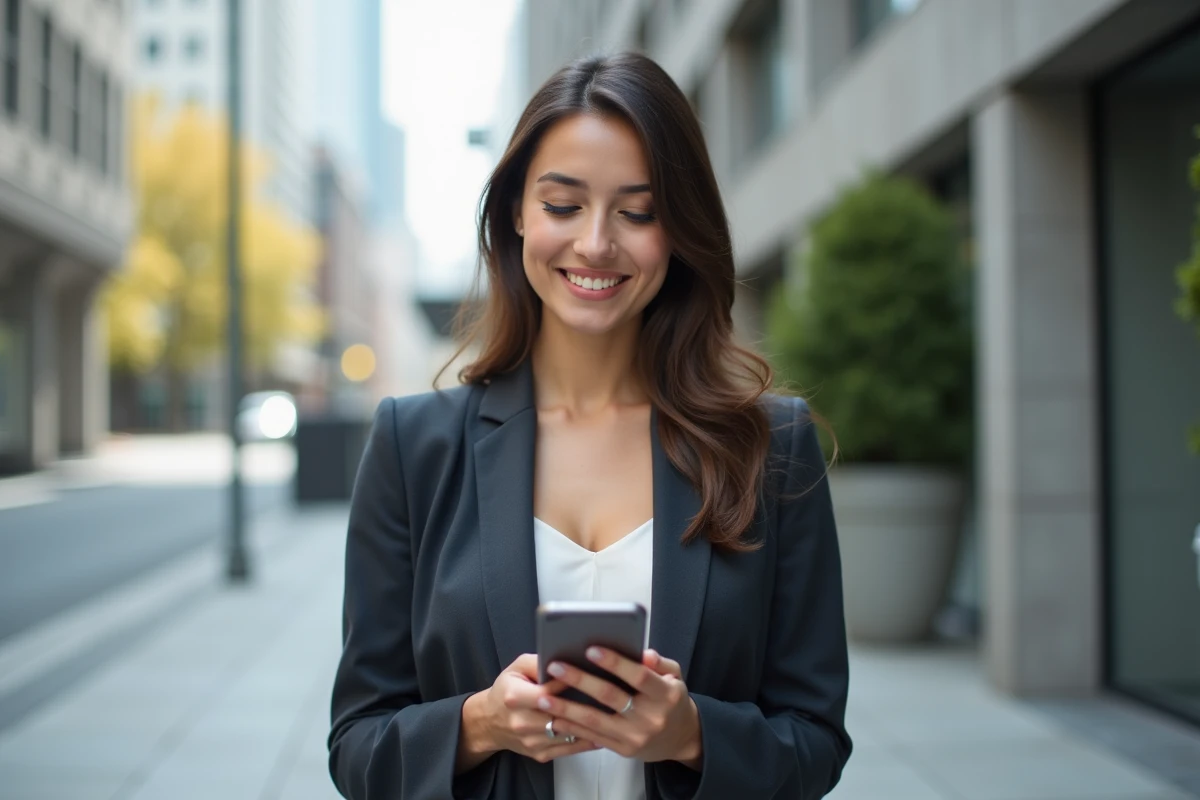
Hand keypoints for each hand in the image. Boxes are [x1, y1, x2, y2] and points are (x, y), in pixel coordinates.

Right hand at [457, 654, 597, 772]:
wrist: (490, 722)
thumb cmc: (507, 689)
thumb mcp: (517, 667)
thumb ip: (539, 662)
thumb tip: (565, 661)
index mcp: (515, 697)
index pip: (548, 692)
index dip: (569, 684)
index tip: (590, 676)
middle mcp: (522, 722)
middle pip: (561, 715)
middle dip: (586, 707)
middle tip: (611, 698)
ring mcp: (531, 741)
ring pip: (568, 734)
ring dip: (591, 726)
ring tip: (613, 716)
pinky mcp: (539, 754)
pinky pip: (569, 749)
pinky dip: (587, 741)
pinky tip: (603, 731)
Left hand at [535, 648, 702, 767]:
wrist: (680, 738)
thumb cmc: (672, 700)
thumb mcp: (675, 676)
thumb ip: (659, 663)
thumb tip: (643, 653)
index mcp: (665, 694)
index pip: (638, 676)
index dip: (615, 663)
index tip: (591, 649)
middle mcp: (651, 717)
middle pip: (611, 696)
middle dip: (580, 680)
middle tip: (555, 667)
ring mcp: (635, 736)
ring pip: (596, 720)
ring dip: (567, 708)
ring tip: (544, 696)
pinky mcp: (624, 750)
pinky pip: (594, 737)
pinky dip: (572, 727)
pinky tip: (555, 717)